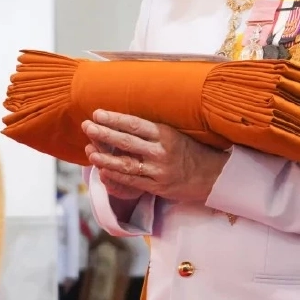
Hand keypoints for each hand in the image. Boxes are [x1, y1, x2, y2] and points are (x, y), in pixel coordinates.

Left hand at [83, 110, 228, 204]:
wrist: (212, 176)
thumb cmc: (191, 152)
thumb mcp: (176, 134)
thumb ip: (153, 131)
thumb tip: (124, 122)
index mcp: (166, 134)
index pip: (135, 124)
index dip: (114, 118)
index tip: (97, 113)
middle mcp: (161, 151)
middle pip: (127, 142)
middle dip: (104, 133)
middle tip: (86, 126)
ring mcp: (159, 170)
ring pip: (126, 163)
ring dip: (105, 157)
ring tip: (89, 151)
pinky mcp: (158, 187)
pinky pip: (132, 181)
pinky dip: (115, 175)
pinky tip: (102, 170)